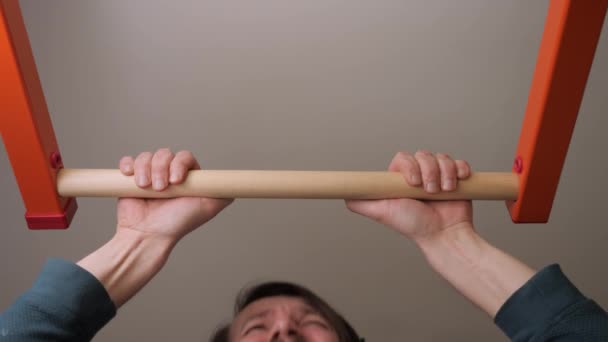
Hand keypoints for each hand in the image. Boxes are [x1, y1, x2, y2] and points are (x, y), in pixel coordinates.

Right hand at [116, 148, 232, 243]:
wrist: (148, 235)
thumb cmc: (177, 223)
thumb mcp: (207, 208)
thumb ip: (223, 194)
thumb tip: (237, 185)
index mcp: (187, 178)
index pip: (185, 157)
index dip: (180, 164)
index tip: (177, 181)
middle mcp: (168, 174)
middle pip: (165, 153)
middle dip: (161, 168)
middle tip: (161, 189)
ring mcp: (149, 175)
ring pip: (147, 156)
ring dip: (145, 170)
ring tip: (146, 189)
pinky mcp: (131, 178)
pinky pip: (129, 161)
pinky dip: (128, 166)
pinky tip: (131, 177)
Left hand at [346, 150, 472, 243]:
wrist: (444, 234)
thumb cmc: (413, 226)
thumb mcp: (382, 213)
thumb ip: (361, 203)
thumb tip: (343, 192)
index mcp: (400, 180)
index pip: (403, 158)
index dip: (410, 166)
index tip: (413, 182)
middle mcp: (418, 175)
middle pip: (423, 155)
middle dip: (429, 171)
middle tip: (429, 191)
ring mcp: (437, 176)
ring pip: (441, 158)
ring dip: (445, 173)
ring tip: (444, 191)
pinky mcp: (455, 177)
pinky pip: (458, 162)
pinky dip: (459, 170)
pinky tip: (457, 183)